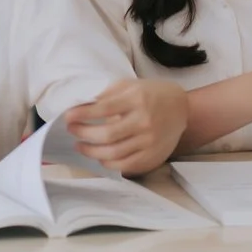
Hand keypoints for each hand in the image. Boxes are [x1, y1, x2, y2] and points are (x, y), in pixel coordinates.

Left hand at [66, 79, 188, 175]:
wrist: (183, 109)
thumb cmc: (152, 94)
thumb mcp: (131, 85)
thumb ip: (107, 94)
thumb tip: (81, 106)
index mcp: (137, 99)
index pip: (102, 109)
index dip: (81, 114)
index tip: (68, 117)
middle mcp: (145, 121)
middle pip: (106, 135)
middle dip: (83, 134)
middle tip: (72, 131)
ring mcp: (150, 140)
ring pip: (114, 153)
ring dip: (91, 151)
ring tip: (81, 145)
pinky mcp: (153, 155)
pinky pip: (126, 165)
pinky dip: (109, 163)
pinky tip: (100, 157)